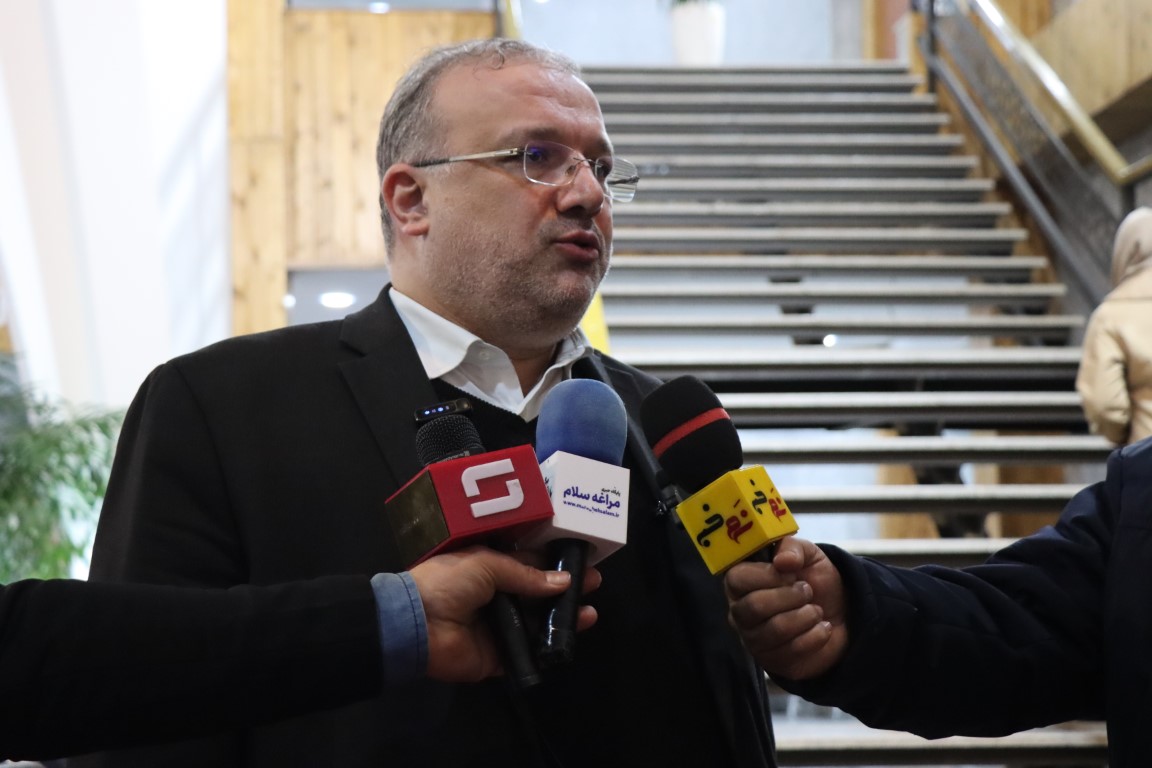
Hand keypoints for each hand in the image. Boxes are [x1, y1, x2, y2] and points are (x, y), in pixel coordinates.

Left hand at [409, 546, 600, 681]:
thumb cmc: (448, 582)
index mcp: (489, 569)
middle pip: (536, 596)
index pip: (527, 565)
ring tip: (589, 613)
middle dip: (564, 590)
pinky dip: (547, 651)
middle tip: (594, 584)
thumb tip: (562, 582)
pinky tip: (569, 641)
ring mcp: (497, 630)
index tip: (581, 560)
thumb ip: (525, 575)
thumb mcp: (487, 564)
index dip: (553, 563)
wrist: (416, 624)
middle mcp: (495, 598)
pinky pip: (526, 656)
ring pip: (536, 626)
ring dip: (562, 620)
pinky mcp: (497, 659)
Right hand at [725, 535, 847, 679]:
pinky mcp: (773, 662)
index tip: (790, 573)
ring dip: (806, 615)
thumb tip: (783, 561)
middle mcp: (740, 612)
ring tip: (816, 610)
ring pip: (775, 630)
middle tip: (808, 591)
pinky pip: (793, 650)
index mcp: (741, 583)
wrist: (841, 614)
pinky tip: (822, 628)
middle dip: (790, 596)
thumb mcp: (808, 555)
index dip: (766, 575)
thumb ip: (793, 548)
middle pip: (754, 607)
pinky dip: (816, 635)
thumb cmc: (813, 580)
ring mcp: (754, 640)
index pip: (736, 579)